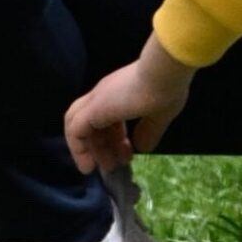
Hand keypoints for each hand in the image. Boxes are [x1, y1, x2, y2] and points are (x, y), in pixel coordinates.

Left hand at [65, 37, 193, 173]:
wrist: (164, 72)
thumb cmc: (166, 90)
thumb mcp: (160, 115)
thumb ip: (149, 131)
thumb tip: (142, 147)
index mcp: (121, 93)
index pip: (107, 117)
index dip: (115, 138)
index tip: (128, 153)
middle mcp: (105, 94)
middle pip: (91, 122)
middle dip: (102, 146)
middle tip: (114, 165)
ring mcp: (97, 100)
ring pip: (78, 125)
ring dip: (89, 149)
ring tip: (103, 168)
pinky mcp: (92, 109)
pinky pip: (75, 131)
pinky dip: (79, 150)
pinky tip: (88, 166)